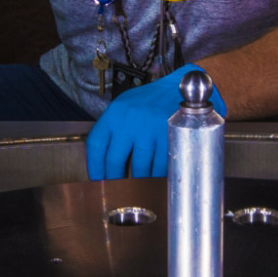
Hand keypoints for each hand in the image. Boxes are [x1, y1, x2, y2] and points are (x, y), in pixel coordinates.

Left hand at [85, 63, 225, 180]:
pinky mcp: (169, 134)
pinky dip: (159, 175)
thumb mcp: (127, 107)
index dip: (94, 167)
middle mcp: (129, 120)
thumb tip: (106, 163)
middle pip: (114, 160)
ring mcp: (149, 127)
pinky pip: (161, 164)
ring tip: (140, 187)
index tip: (97, 180)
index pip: (96, 144)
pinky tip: (157, 178)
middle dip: (115, 180)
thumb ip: (115, 130)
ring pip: (140, 166)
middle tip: (118, 191)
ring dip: (140, 181)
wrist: (182, 85)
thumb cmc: (151, 100)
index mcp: (114, 113)